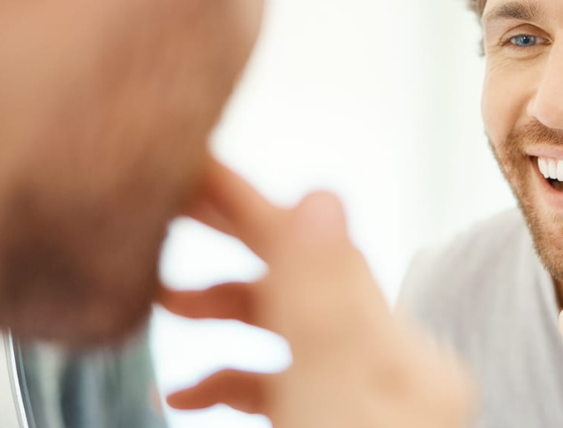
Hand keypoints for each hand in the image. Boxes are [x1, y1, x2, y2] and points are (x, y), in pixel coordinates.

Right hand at [158, 160, 473, 427]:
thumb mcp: (336, 402)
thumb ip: (323, 308)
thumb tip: (318, 195)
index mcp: (406, 355)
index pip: (319, 251)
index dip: (247, 204)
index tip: (187, 159)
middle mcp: (391, 370)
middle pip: (299, 281)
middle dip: (228, 244)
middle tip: (159, 211)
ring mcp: (362, 401)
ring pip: (285, 334)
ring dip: (221, 312)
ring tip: (157, 301)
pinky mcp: (332, 425)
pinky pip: (278, 389)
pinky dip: (228, 381)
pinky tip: (179, 393)